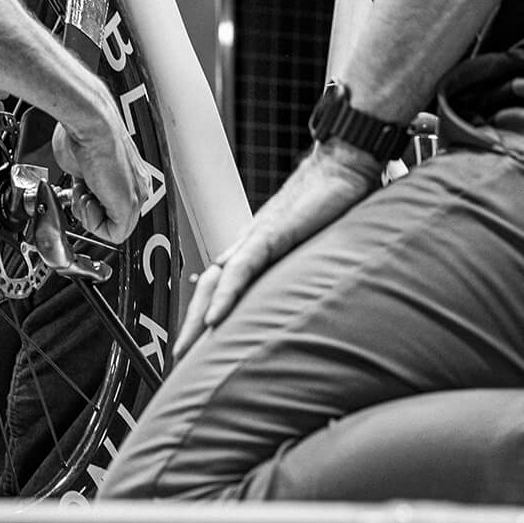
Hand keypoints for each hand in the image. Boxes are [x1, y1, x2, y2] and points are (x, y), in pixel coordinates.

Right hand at [50, 101, 150, 243]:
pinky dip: (94, 223)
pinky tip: (88, 201)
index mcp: (126, 174)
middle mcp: (136, 185)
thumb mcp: (80, 162)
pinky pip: (115, 234)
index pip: (109, 202)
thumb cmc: (84, 132)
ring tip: (83, 192)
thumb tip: (79, 185)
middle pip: (112, 216)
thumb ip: (84, 180)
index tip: (78, 187)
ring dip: (89, 216)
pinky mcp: (129, 206)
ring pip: (113, 228)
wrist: (91, 123)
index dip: (87, 201)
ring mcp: (135, 196)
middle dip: (88, 209)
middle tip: (80, 191)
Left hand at [172, 141, 379, 360]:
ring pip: (217, 281)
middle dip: (193, 323)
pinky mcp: (272, 233)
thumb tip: (305, 291)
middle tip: (180, 357)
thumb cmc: (334, 201)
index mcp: (258, 247)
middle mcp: (250, 243)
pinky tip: (215, 319)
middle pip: (209, 286)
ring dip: (199, 316)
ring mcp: (257, 237)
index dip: (206, 310)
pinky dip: (227, 294)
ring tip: (187, 348)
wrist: (343, 165)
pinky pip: (242, 268)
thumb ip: (304, 266)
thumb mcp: (317, 244)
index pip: (221, 283)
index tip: (196, 340)